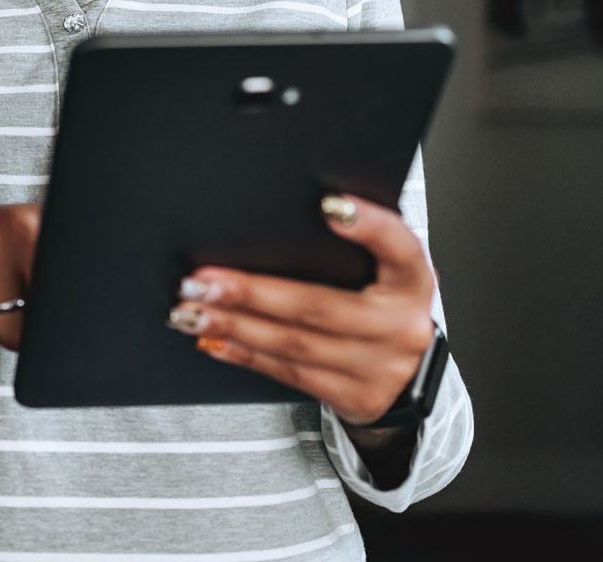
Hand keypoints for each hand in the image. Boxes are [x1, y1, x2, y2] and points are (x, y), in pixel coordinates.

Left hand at [164, 193, 436, 427]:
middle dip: (251, 292)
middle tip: (201, 282)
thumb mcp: (382, 275)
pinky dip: (245, 354)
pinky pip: (289, 373)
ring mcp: (379, 367)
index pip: (400, 247)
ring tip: (191, 311)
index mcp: (412, 281)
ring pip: (294, 344)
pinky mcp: (355, 396)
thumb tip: (273, 224)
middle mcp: (401, 325)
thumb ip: (347, 251)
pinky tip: (214, 340)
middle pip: (319, 305)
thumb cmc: (379, 307)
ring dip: (234, 326)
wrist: (406, 375)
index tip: (329, 206)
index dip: (369, 226)